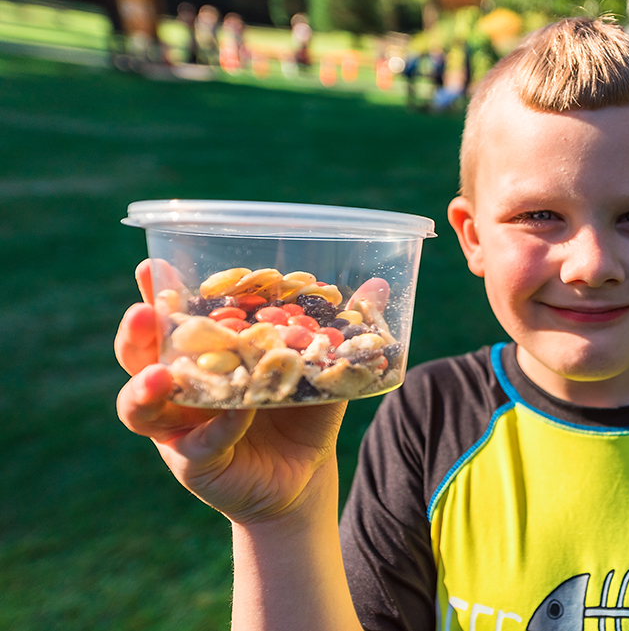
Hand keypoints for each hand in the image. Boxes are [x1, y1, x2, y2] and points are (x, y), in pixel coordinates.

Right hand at [114, 260, 347, 524]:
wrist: (305, 474)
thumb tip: (381, 285)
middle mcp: (179, 384)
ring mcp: (179, 426)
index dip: (153, 292)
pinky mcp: (194, 462)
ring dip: (147, 386)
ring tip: (161, 374)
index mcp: (202, 351)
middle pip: (138, 354)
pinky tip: (240, 411)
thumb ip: (342, 326)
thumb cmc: (303, 410)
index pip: (169, 315)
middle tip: (145, 311)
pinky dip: (220, 426)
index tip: (150, 266)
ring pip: (140, 405)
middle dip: (136, 330)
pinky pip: (200, 442)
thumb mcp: (321, 365)